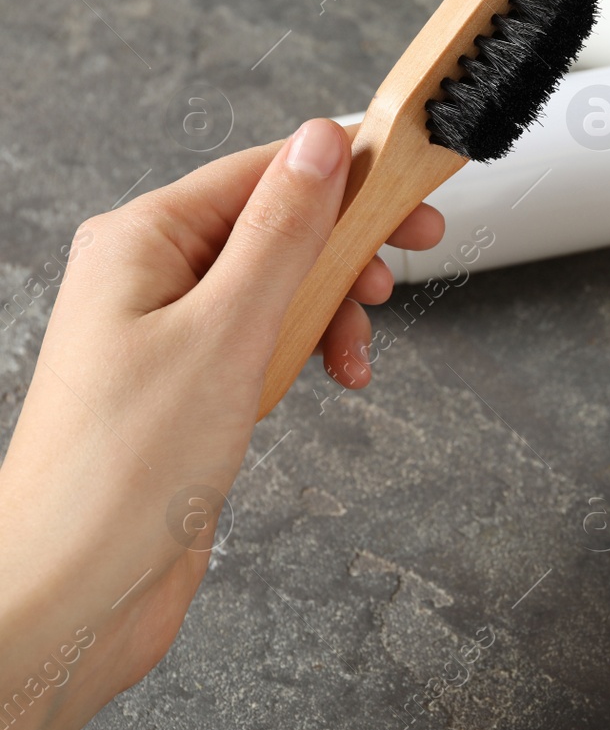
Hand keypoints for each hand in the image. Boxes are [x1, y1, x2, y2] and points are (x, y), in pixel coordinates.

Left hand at [0, 119, 443, 729]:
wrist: (76, 586)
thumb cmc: (124, 464)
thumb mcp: (227, 329)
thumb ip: (282, 231)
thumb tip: (320, 143)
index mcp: (143, 239)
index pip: (264, 172)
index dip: (346, 176)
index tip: (413, 190)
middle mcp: (150, 275)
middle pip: (276, 226)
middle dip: (346, 249)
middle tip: (409, 267)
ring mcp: (168, 332)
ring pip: (279, 287)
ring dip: (332, 311)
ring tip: (356, 356)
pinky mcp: (189, 384)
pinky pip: (266, 339)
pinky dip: (308, 351)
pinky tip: (330, 380)